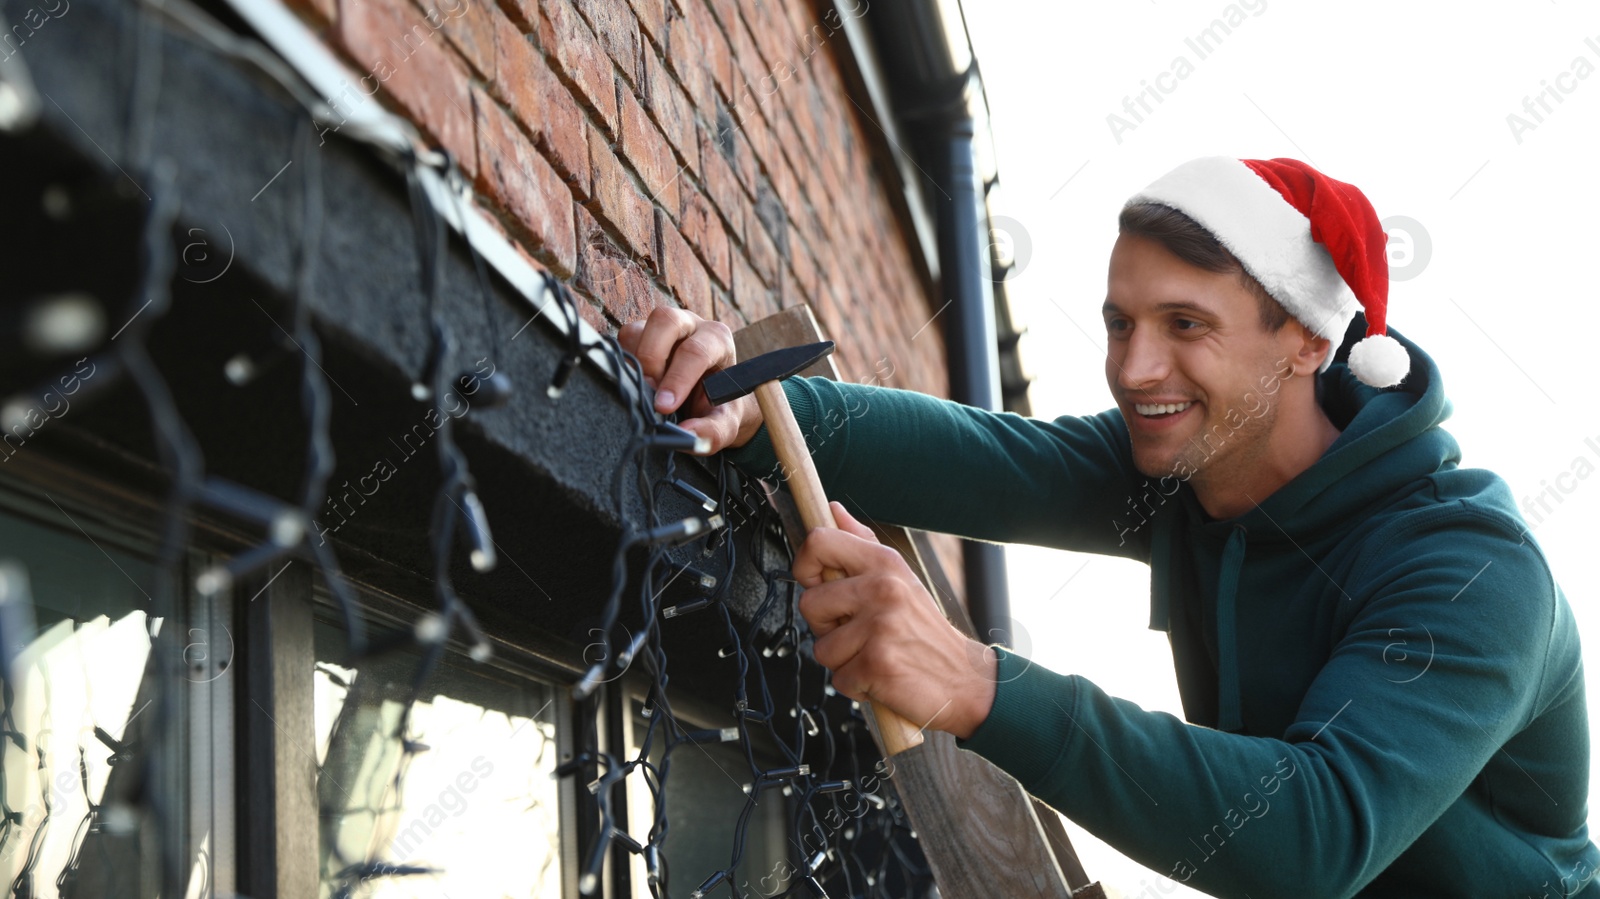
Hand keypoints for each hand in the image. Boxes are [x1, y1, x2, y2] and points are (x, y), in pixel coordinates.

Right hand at [617, 306, 761, 454]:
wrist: (709, 398)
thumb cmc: (718, 405)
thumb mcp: (725, 422)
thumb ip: (713, 431)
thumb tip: (686, 435)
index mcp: (716, 339)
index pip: (695, 351)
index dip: (677, 379)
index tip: (664, 407)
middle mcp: (689, 325)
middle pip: (665, 321)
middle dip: (651, 357)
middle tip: (648, 390)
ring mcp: (661, 328)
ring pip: (636, 330)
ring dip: (633, 362)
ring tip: (642, 391)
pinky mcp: (639, 335)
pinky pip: (621, 342)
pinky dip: (621, 363)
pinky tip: (633, 384)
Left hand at [793, 503, 997, 739]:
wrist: (965, 679)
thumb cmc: (925, 631)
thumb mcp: (900, 578)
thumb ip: (862, 543)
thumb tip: (833, 509)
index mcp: (884, 562)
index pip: (818, 541)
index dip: (805, 566)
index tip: (818, 585)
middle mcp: (882, 588)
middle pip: (809, 603)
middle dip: (825, 627)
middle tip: (858, 633)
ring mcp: (880, 626)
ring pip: (822, 648)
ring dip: (843, 661)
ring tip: (875, 655)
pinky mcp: (878, 663)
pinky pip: (839, 679)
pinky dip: (857, 686)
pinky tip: (882, 676)